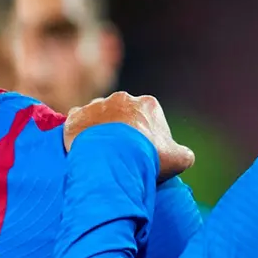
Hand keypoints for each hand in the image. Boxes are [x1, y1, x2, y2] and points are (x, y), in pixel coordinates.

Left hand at [63, 91, 194, 180]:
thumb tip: (181, 155)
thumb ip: (182, 153)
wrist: (111, 157)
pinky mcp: (75, 116)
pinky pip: (76, 123)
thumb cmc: (148, 156)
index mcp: (147, 104)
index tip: (142, 151)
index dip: (146, 135)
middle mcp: (121, 99)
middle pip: (121, 114)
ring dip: (99, 130)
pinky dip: (78, 134)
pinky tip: (82, 149)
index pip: (148, 116)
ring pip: (97, 117)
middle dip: (121, 130)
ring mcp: (96, 105)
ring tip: (100, 152)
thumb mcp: (179, 158)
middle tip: (119, 152)